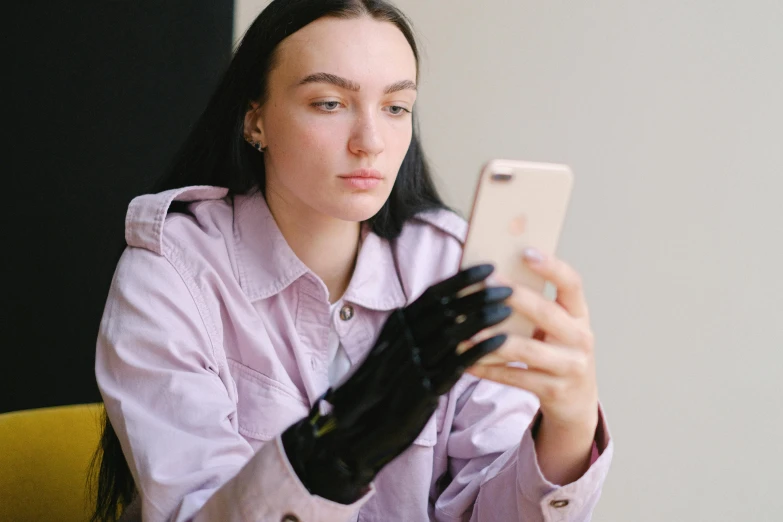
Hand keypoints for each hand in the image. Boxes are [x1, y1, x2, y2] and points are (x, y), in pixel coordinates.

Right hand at [282, 264, 512, 503]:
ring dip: (483, 318)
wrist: (355, 425)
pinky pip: (456, 364)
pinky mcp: (422, 389)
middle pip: (446, 309)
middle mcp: (404, 339)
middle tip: (508, 286)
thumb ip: (418, 329)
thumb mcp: (394, 348)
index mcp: (398, 324)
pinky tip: (501, 341)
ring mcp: (412, 363)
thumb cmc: (381, 384)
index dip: (462, 279)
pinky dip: (481, 350)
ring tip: (508, 310)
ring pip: (453, 333)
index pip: (433, 294)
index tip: (488, 267)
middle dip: (479, 295)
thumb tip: (451, 309)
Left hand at [468, 248, 598, 431]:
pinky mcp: (553, 390)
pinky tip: (467, 361)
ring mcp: (570, 367)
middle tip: (485, 284)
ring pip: (527, 350)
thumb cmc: (558, 353)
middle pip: (547, 313)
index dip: (552, 266)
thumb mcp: (558, 328)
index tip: (525, 251)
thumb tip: (493, 276)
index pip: (572, 284)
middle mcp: (580, 338)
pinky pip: (515, 377)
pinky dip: (489, 369)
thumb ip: (536, 305)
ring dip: (494, 340)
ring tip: (467, 330)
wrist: (577, 402)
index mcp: (579, 315)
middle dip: (515, 298)